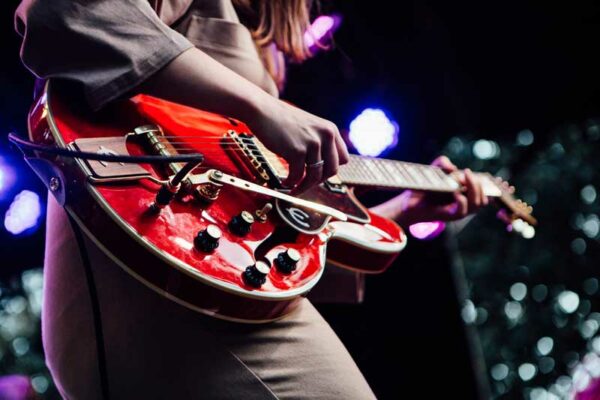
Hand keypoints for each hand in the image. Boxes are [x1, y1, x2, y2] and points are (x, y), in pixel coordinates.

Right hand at [246, 98, 349, 192]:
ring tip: (294, 187)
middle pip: (332, 170)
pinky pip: (297, 176)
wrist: (262, 110)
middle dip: (318, 182)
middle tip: (307, 185)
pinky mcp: (297, 151)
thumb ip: (318, 143)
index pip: (343, 159)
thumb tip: (320, 168)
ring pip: (315, 177)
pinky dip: (291, 182)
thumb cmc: (281, 120)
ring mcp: (312, 143)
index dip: (331, 170)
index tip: (320, 175)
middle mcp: (325, 135)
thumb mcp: (309, 127)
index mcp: (330, 130)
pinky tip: (285, 181)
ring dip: (304, 186)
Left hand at [369, 156, 488, 225]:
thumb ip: (443, 163)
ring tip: (464, 178)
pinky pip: (463, 211)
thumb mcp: (433, 170)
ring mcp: (458, 211)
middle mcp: (465, 204)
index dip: (495, 188)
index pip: (485, 192)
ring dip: (474, 190)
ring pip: (478, 204)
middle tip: (467, 173)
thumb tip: (453, 167)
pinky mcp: (449, 216)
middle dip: (480, 184)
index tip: (505, 182)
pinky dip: (462, 201)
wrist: (408, 202)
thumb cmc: (423, 187)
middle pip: (484, 199)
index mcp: (465, 195)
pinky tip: (455, 193)